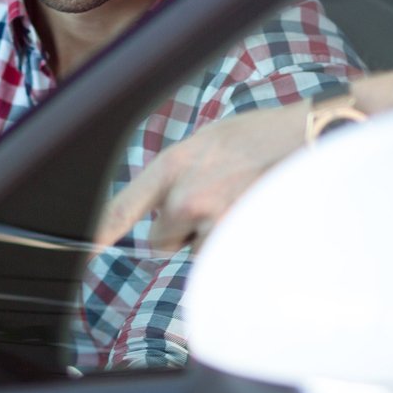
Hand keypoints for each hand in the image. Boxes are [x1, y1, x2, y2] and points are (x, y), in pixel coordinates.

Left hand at [97, 104, 308, 252]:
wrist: (311, 135)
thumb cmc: (263, 136)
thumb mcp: (207, 142)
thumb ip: (179, 175)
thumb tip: (165, 208)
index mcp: (173, 165)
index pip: (123, 207)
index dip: (99, 233)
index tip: (82, 251)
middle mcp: (186, 195)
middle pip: (160, 242)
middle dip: (180, 234)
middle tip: (214, 204)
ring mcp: (213, 220)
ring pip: (198, 253)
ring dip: (214, 239)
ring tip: (243, 204)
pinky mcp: (241, 239)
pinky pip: (226, 258)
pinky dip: (238, 246)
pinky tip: (257, 216)